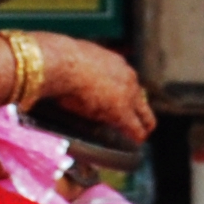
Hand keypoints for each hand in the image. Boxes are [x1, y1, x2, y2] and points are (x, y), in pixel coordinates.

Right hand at [28, 32, 152, 142]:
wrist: (61, 62)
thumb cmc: (59, 61)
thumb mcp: (74, 62)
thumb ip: (79, 70)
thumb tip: (67, 76)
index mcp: (115, 63)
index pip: (127, 82)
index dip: (125, 96)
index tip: (117, 104)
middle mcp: (127, 76)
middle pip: (141, 97)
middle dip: (140, 112)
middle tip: (136, 124)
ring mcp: (128, 94)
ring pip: (144, 113)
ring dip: (140, 124)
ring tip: (138, 134)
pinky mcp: (123, 112)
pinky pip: (137, 129)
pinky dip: (137, 136)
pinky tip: (137, 142)